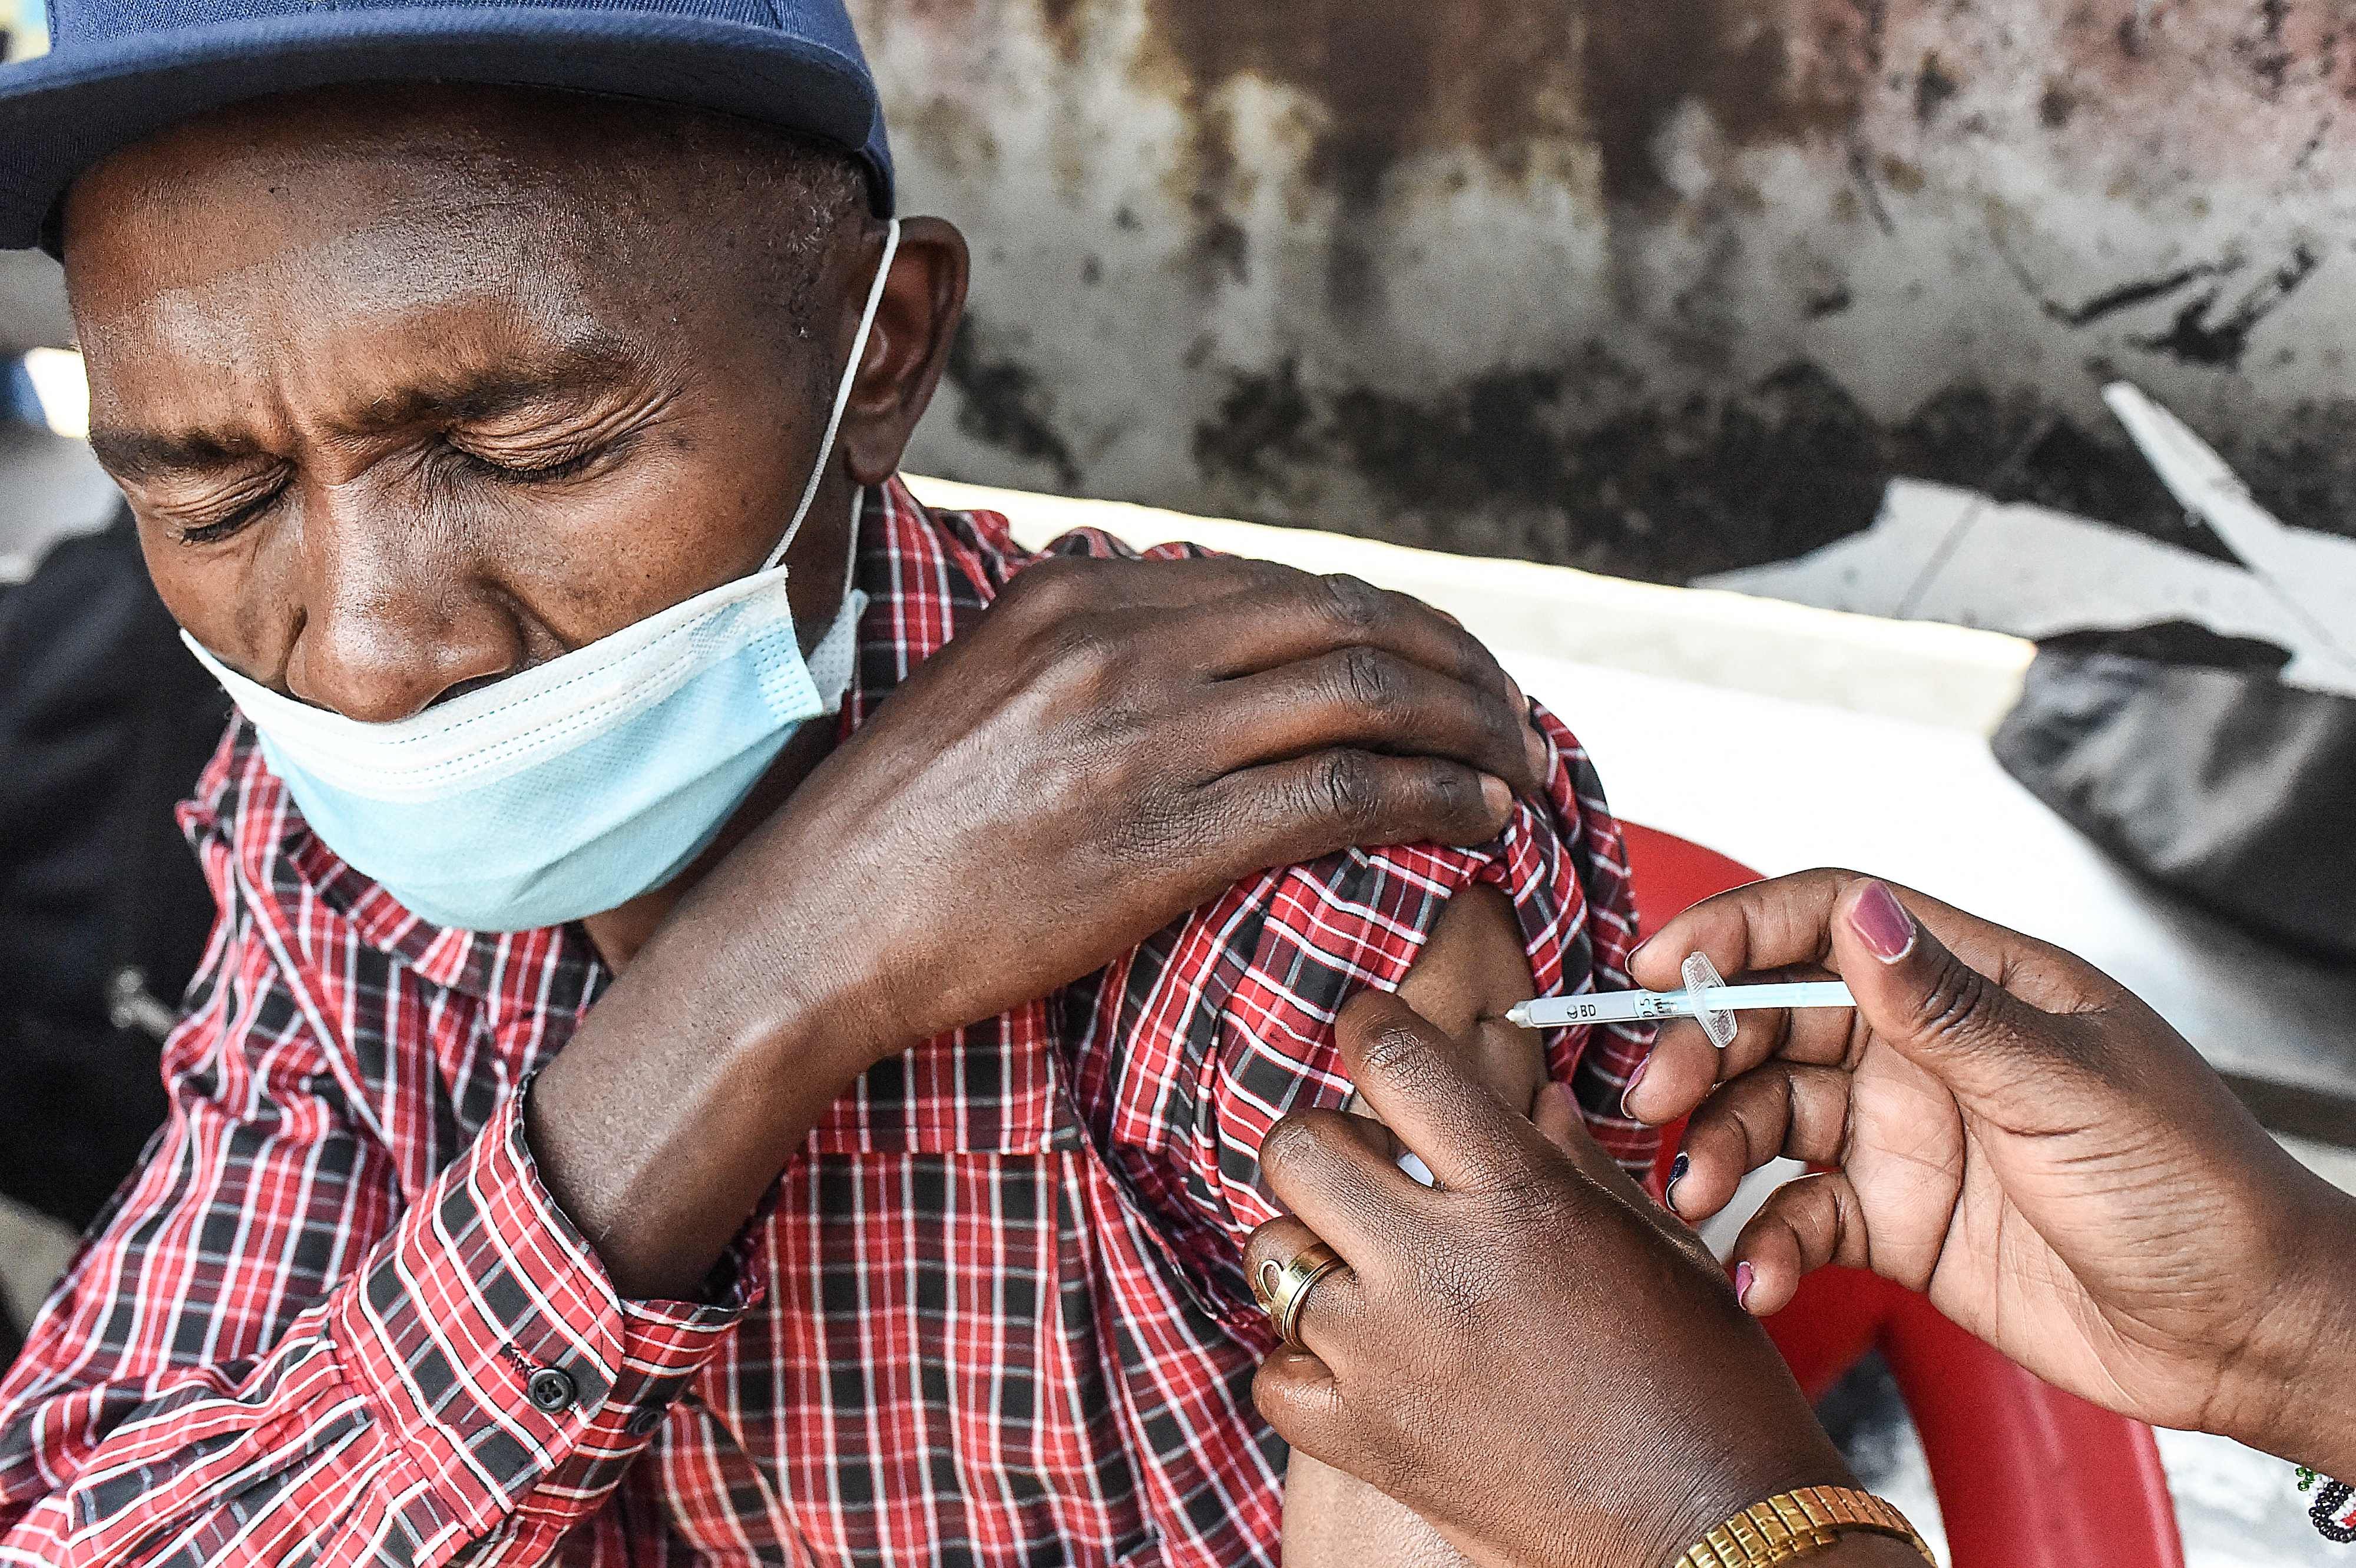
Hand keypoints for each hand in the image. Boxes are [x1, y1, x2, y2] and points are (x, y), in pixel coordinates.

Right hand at [533, 555, 1551, 1299]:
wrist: (812, 924)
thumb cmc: (897, 830)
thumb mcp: (991, 690)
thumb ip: (1096, 652)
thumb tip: (1205, 649)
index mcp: (1080, 594)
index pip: (1288, 586)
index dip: (1397, 623)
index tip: (1448, 667)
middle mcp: (1121, 643)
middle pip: (1347, 623)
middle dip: (1457, 666)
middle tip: (1512, 716)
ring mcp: (1143, 735)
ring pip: (1363, 696)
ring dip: (1468, 728)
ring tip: (1520, 766)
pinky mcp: (1159, 837)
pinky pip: (1340, 792)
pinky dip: (1434, 793)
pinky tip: (1481, 815)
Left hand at [1245, 992, 1875, 1567]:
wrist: (1715, 1536)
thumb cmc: (1710, 1387)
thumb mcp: (1660, 1249)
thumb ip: (1576, 1162)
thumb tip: (1531, 1099)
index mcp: (1520, 1199)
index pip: (1397, 1060)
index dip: (1368, 1023)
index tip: (1366, 1022)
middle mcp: (1437, 1266)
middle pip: (1297, 1148)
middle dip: (1325, 1143)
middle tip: (1368, 1168)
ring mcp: (1386, 1358)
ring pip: (1271, 1256)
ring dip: (1311, 1252)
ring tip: (1369, 1274)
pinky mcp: (1364, 1441)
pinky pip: (1273, 1372)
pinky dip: (1302, 1363)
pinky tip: (1361, 1363)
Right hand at [1626, 870, 2355, 1475]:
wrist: (2248, 1335)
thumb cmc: (2198, 1192)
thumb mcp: (2069, 1089)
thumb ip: (1949, 1009)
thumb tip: (1860, 913)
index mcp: (1976, 986)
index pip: (1831, 920)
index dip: (1738, 933)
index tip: (1661, 970)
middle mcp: (1926, 1052)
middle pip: (1776, 1021)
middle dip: (1704, 1054)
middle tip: (1655, 1101)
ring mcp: (1905, 1137)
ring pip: (1770, 1120)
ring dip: (1719, 1152)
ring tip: (1696, 1197)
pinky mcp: (1895, 1225)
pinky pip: (1800, 1218)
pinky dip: (1765, 1245)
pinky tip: (1758, 1275)